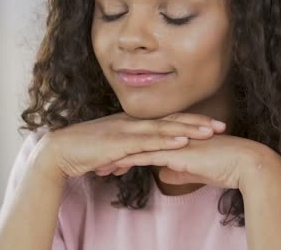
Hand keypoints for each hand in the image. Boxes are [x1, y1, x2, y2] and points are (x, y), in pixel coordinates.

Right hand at [37, 112, 226, 179]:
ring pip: (163, 128)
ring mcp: (125, 131)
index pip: (164, 120)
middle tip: (221, 125)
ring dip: (189, 129)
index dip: (188, 121)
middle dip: (197, 122)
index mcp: (129, 124)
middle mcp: (130, 123)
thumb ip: (120, 153)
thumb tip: (128, 160)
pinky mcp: (119, 143)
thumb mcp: (106, 150)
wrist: (59, 151)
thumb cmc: (81, 152)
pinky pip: (148, 141)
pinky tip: (183, 141)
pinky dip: (167, 140)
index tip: (209, 124)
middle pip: (170, 120)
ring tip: (211, 131)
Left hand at [111, 134, 275, 189]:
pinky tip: (113, 166)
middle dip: (114, 151)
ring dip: (116, 157)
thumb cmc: (226, 168)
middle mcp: (170, 137)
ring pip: (136, 148)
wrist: (245, 164)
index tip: (108, 157)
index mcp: (174, 138)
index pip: (144, 143)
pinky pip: (146, 156)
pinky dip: (128, 161)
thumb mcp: (195, 171)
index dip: (126, 150)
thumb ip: (179, 170)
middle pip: (135, 143)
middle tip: (95, 158)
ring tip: (97, 165)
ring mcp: (171, 143)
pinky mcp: (174, 152)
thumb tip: (164, 174)